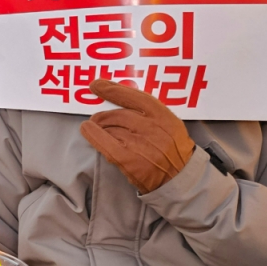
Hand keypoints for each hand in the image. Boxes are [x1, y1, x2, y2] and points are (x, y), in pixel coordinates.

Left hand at [79, 79, 194, 194]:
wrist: (180, 180)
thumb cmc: (171, 150)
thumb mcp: (169, 125)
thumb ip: (149, 112)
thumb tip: (118, 97)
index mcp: (163, 117)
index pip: (134, 97)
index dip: (112, 89)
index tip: (97, 85)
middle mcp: (152, 128)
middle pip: (117, 114)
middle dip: (103, 115)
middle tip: (97, 118)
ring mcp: (139, 144)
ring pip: (110, 127)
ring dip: (100, 126)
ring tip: (98, 128)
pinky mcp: (128, 159)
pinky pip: (104, 142)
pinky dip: (92, 133)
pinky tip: (86, 129)